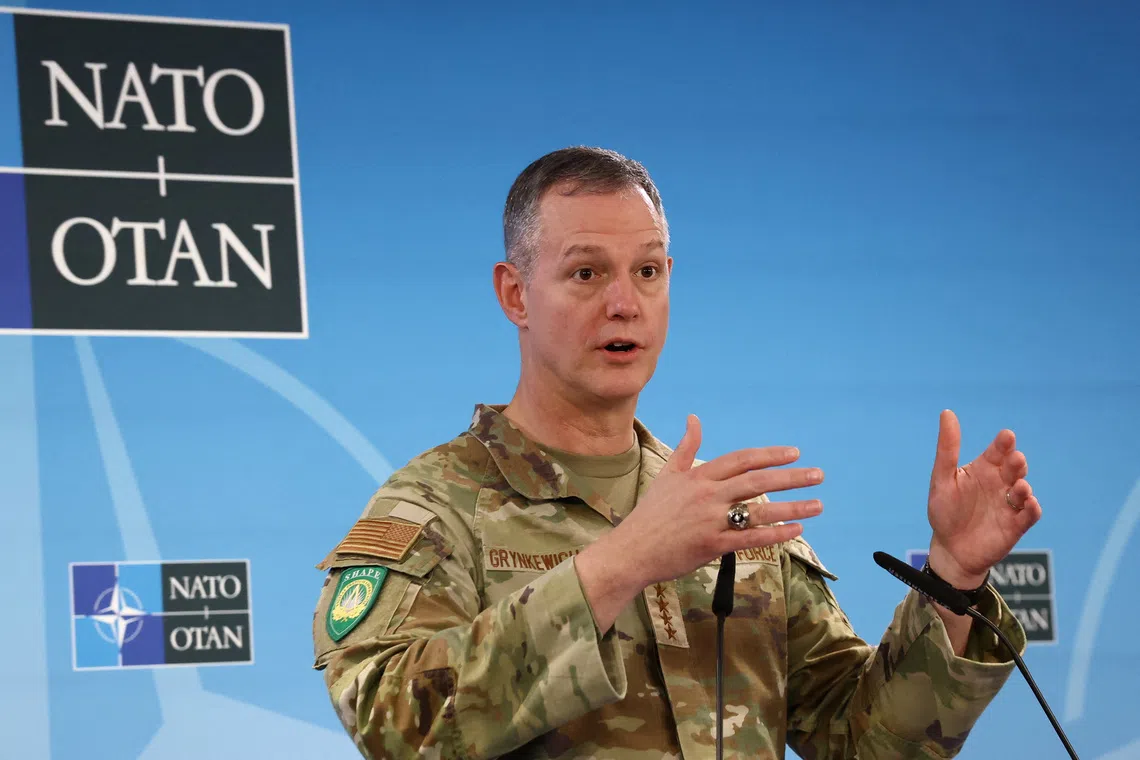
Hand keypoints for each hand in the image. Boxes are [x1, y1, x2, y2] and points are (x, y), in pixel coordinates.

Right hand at [575, 414, 823, 630]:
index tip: (794, 454)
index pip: (741, 460)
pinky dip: (775, 534)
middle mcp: (707, 495)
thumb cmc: (650, 514)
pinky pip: (750, 538)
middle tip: (818, 474)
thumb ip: (686, 447)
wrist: (632, 550)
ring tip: (818, 504)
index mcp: (698, 476)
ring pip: (759, 510)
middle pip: (756, 481)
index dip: (769, 455)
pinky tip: (796, 530)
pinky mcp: (712, 545)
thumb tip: (694, 418)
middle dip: (791, 477)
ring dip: (792, 507)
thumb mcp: (667, 474)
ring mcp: (710, 521)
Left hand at [926, 410, 1041, 587]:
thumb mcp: (942, 478)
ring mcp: (1009, 504)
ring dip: (1023, 487)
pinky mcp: (1016, 524)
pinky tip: (1028, 503)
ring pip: (1024, 490)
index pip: (997, 451)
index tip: (1006, 436)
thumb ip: (947, 448)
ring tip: (1018, 486)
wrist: (950, 549)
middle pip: (1013, 468)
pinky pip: (1029, 515)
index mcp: (983, 469)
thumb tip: (947, 412)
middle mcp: (1000, 483)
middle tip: (1014, 459)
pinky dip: (1031, 508)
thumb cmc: (944, 511)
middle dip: (1016, 463)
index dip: (1003, 443)